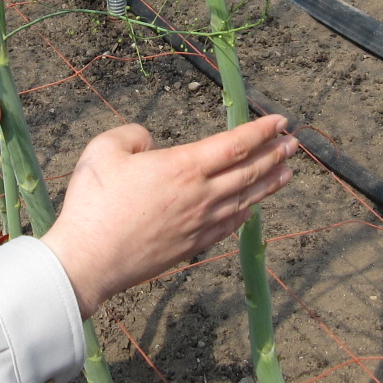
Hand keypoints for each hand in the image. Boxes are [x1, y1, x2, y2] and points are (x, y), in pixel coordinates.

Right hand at [39, 115, 298, 317]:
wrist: (88, 261)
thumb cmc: (93, 203)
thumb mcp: (104, 150)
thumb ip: (133, 135)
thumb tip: (150, 142)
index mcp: (183, 167)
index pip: (234, 144)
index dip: (260, 131)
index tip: (279, 121)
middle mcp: (200, 196)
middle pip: (249, 172)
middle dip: (275, 154)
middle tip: (294, 143)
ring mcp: (199, 224)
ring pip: (245, 200)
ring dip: (269, 184)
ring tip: (288, 172)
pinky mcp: (192, 247)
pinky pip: (229, 225)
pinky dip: (246, 213)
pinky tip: (252, 208)